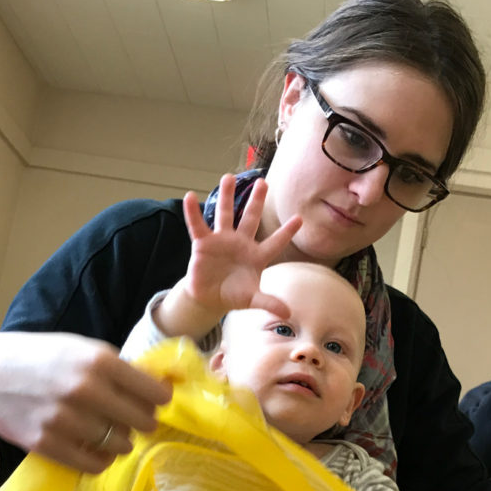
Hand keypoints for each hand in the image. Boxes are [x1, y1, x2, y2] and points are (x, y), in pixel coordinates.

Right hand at [0, 331, 172, 473]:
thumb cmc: (41, 357)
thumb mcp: (81, 348)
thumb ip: (119, 367)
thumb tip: (164, 385)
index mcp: (99, 360)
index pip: (154, 392)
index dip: (160, 399)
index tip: (157, 402)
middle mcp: (85, 389)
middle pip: (142, 421)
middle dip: (143, 422)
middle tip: (135, 420)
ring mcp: (65, 419)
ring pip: (121, 445)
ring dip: (123, 442)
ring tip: (113, 433)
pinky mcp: (47, 444)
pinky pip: (94, 464)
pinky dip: (102, 460)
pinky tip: (97, 449)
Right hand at [157, 174, 301, 338]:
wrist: (209, 298)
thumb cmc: (233, 295)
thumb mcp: (251, 300)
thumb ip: (268, 303)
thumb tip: (287, 313)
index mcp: (256, 256)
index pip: (275, 242)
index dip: (287, 231)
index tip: (300, 218)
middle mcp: (240, 243)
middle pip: (251, 219)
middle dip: (257, 201)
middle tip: (263, 182)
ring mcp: (222, 241)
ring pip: (225, 215)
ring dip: (227, 196)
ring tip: (228, 177)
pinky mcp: (203, 244)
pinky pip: (198, 225)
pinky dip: (193, 212)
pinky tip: (190, 197)